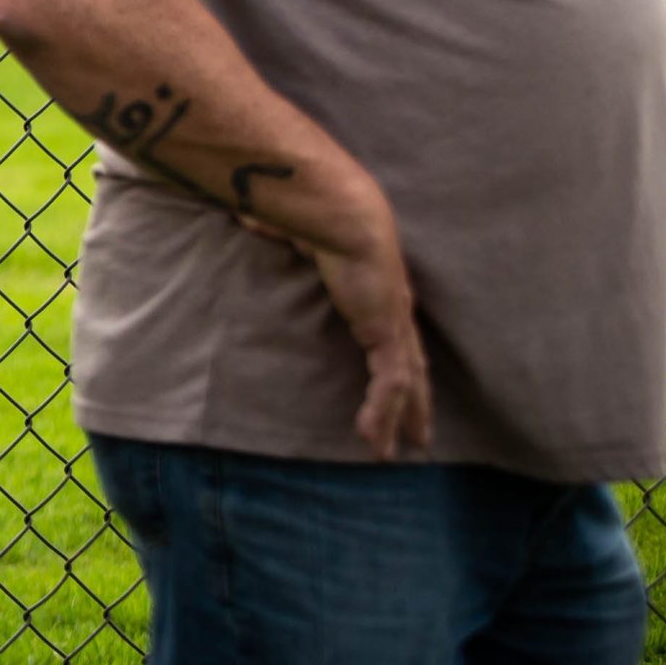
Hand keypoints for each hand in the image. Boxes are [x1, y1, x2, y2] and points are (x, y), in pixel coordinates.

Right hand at [245, 197, 430, 458]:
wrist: (339, 212)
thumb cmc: (317, 211)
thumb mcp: (292, 228)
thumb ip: (275, 227)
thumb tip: (246, 212)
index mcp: (376, 289)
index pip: (394, 336)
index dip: (399, 363)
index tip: (401, 387)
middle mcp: (392, 310)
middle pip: (412, 367)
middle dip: (417, 404)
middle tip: (419, 436)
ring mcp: (394, 323)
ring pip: (406, 383)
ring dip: (401, 419)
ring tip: (388, 452)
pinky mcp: (386, 333)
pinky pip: (389, 383)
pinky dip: (382, 411)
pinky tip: (373, 438)